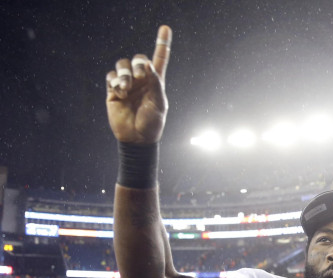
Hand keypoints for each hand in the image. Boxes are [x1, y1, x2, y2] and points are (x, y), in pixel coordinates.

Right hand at [106, 25, 171, 142]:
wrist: (137, 138)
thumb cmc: (152, 123)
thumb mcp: (159, 103)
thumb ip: (155, 83)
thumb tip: (146, 65)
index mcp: (156, 82)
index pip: (160, 59)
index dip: (162, 43)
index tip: (165, 28)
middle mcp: (141, 80)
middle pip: (137, 59)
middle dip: (138, 64)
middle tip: (141, 77)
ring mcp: (127, 85)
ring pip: (122, 66)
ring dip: (124, 75)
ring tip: (126, 89)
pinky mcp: (113, 91)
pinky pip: (111, 77)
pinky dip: (115, 82)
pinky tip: (119, 93)